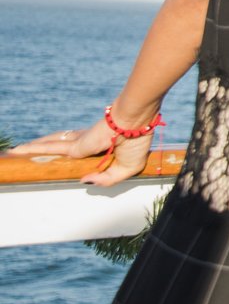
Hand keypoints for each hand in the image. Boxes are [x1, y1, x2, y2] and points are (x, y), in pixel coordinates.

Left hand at [7, 117, 149, 186]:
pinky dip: (32, 149)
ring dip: (32, 150)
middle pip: (59, 146)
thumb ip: (107, 179)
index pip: (80, 150)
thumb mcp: (128, 168)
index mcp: (101, 147)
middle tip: (28, 153)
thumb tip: (83, 179)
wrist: (136, 123)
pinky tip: (18, 151)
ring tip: (15, 152)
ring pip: (49, 147)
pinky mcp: (74, 145)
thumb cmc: (136, 142)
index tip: (62, 155)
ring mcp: (78, 144)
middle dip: (44, 149)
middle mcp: (86, 144)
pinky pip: (49, 149)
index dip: (71, 152)